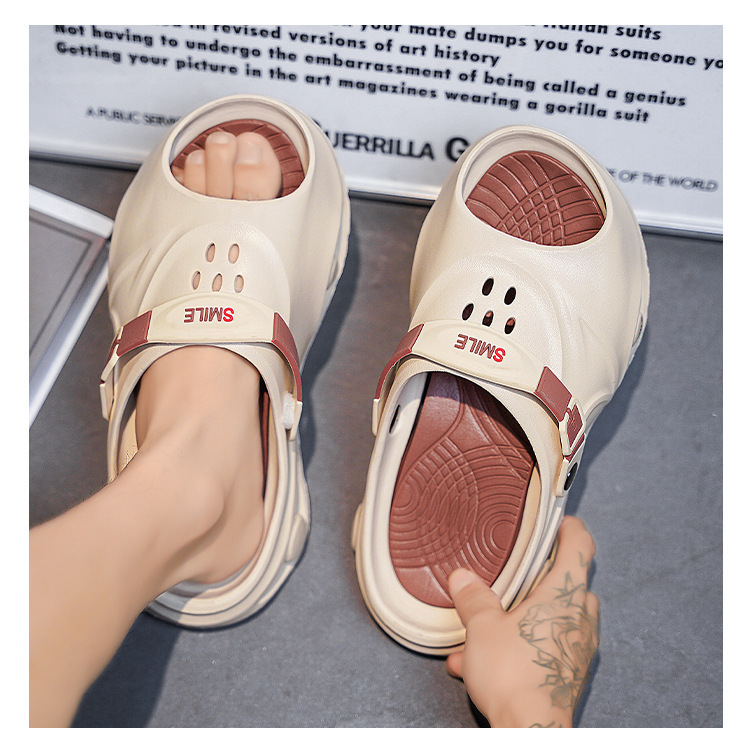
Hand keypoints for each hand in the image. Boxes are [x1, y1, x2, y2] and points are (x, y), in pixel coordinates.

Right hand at [446, 516, 598, 727]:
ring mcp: (578, 648)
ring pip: (559, 618)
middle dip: (543, 579)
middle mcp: (579, 618)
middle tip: (519, 575)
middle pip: (572, 584)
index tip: (560, 522)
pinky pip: (549, 648)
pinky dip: (523, 646)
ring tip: (487, 628)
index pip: (581, 547)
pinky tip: (484, 661)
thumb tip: (462, 577)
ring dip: (528, 616)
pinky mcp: (570, 673)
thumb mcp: (482, 627)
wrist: (531, 731)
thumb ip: (474, 598)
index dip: (571, 529)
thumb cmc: (514, 674)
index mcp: (564, 595)